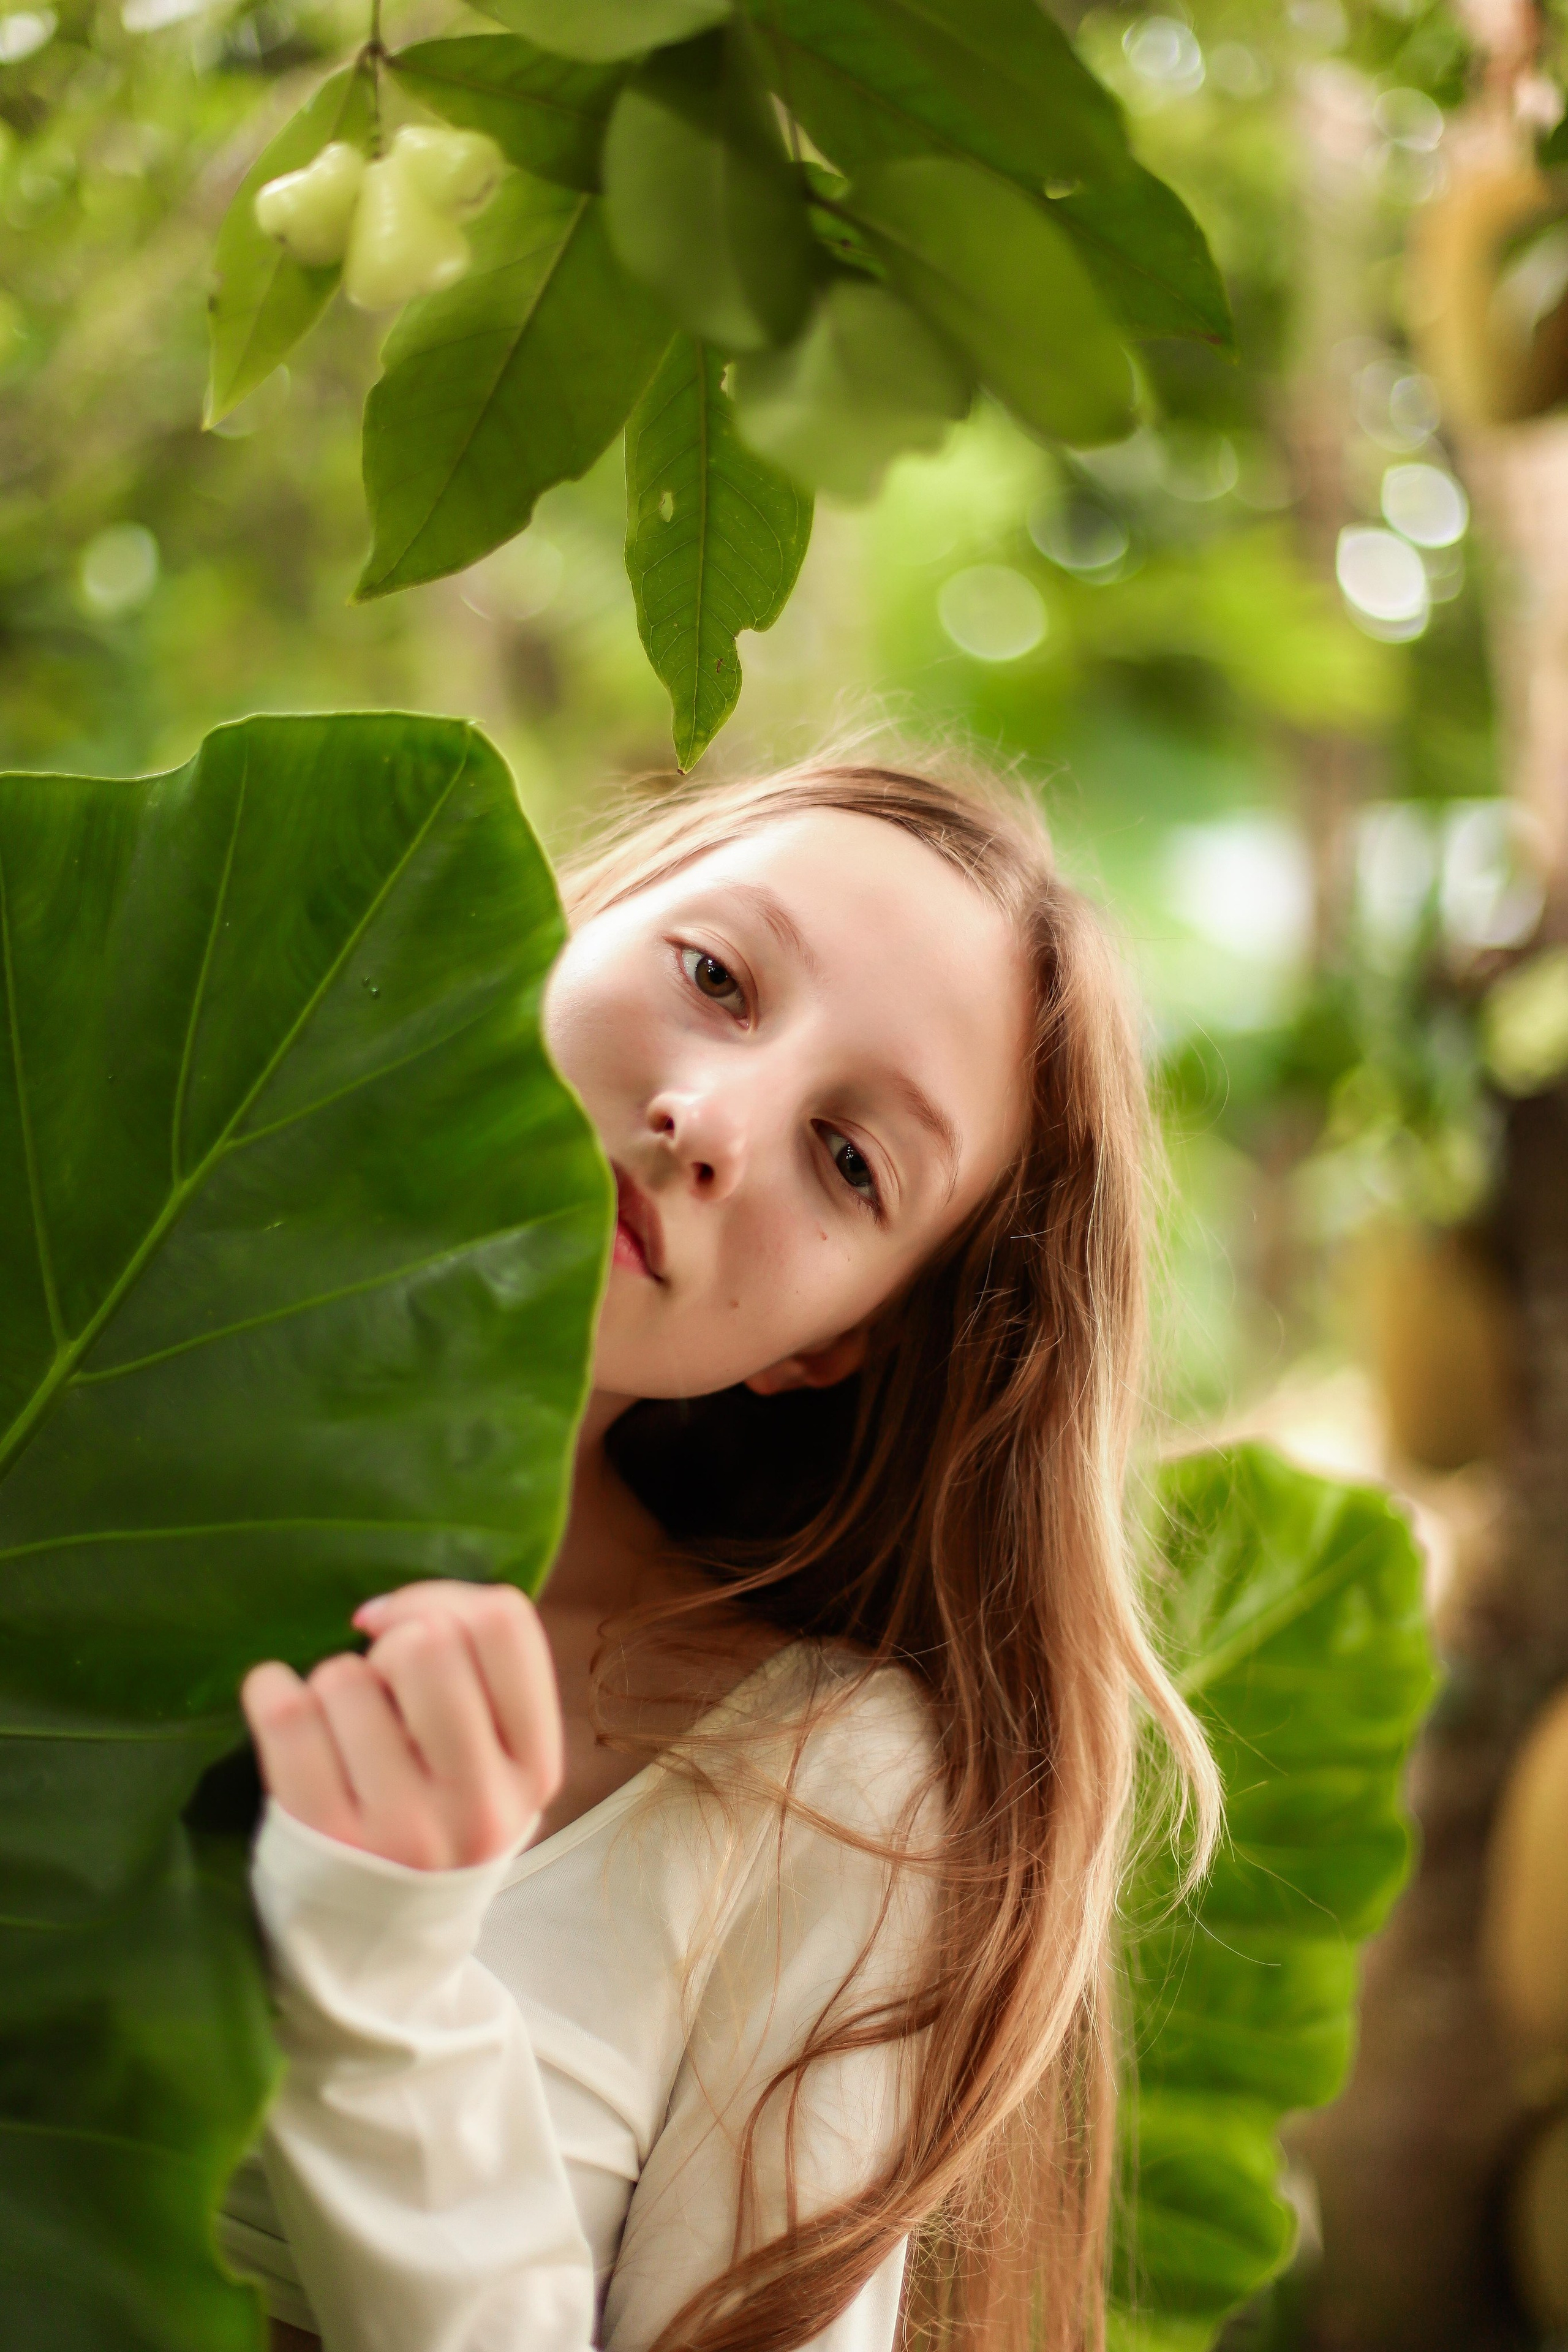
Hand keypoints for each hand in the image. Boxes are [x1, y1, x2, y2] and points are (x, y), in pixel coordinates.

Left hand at [241, 1582, 562, 1869]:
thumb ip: (476, 1675)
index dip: (444, 1601)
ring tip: (341, 1729)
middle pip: (428, 1643)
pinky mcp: (324, 1843)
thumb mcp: (492, 1763)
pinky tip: (281, 1711)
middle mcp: (478, 1803)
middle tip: (379, 1689)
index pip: (504, 1625)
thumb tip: (382, 1615)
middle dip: (389, 1647)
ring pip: (346, 1678)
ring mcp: (401, 1829)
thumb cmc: (433, 1821)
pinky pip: (285, 1718)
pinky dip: (271, 1692)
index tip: (413, 1630)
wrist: (376, 1952)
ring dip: (332, 1685)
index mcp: (532, 1767)